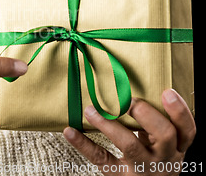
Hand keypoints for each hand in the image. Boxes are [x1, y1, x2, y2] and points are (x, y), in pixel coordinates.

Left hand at [63, 89, 195, 174]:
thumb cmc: (153, 161)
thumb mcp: (162, 146)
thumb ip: (154, 125)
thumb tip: (130, 89)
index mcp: (176, 147)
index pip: (187, 129)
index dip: (179, 110)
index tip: (166, 92)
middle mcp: (162, 158)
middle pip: (163, 133)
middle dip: (145, 113)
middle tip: (127, 100)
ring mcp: (141, 168)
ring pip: (129, 144)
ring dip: (108, 124)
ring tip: (91, 110)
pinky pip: (101, 158)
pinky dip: (83, 144)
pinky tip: (70, 132)